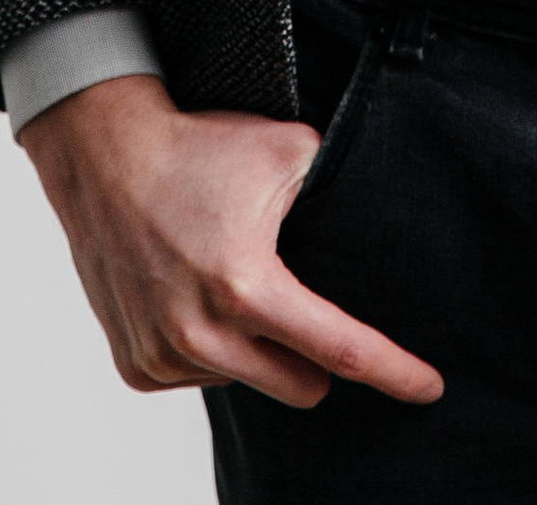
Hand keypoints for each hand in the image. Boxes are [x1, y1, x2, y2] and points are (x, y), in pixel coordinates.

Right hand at [18, 72, 443, 408]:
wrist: (105, 155)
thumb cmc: (198, 148)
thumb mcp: (287, 150)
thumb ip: (335, 187)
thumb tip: (379, 211)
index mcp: (248, 288)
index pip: (340, 349)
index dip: (393, 371)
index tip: (430, 389)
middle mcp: (202, 336)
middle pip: (300, 385)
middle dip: (314, 357)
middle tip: (301, 305)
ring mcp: (163, 356)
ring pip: (247, 379)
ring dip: (252, 345)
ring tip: (227, 276)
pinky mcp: (136, 365)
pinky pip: (198, 378)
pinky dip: (208, 348)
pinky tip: (192, 296)